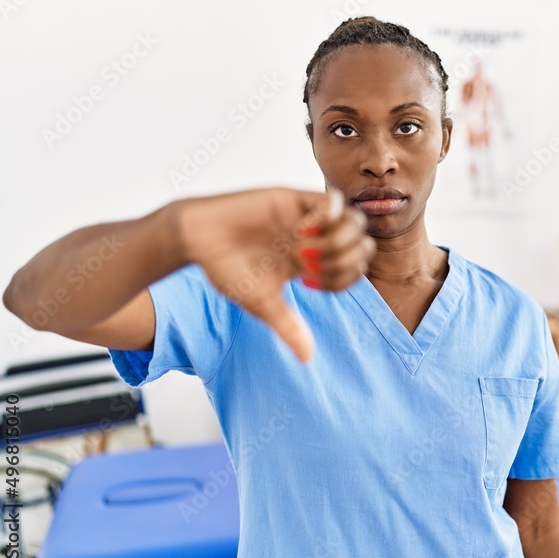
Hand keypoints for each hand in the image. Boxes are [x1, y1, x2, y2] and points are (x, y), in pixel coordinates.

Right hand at [178, 187, 374, 362]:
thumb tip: (307, 359)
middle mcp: (316, 238)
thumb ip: (288, 327)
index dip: (342, 280)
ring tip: (308, 248)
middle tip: (314, 267)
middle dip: (347, 260)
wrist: (196, 239)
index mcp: (313, 262)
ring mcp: (308, 217)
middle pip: (362, 244)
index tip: (308, 284)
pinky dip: (327, 217)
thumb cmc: (226, 269)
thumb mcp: (262, 303)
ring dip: (339, 240)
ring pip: (355, 221)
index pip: (353, 270)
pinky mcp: (295, 198)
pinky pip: (333, 200)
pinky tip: (302, 230)